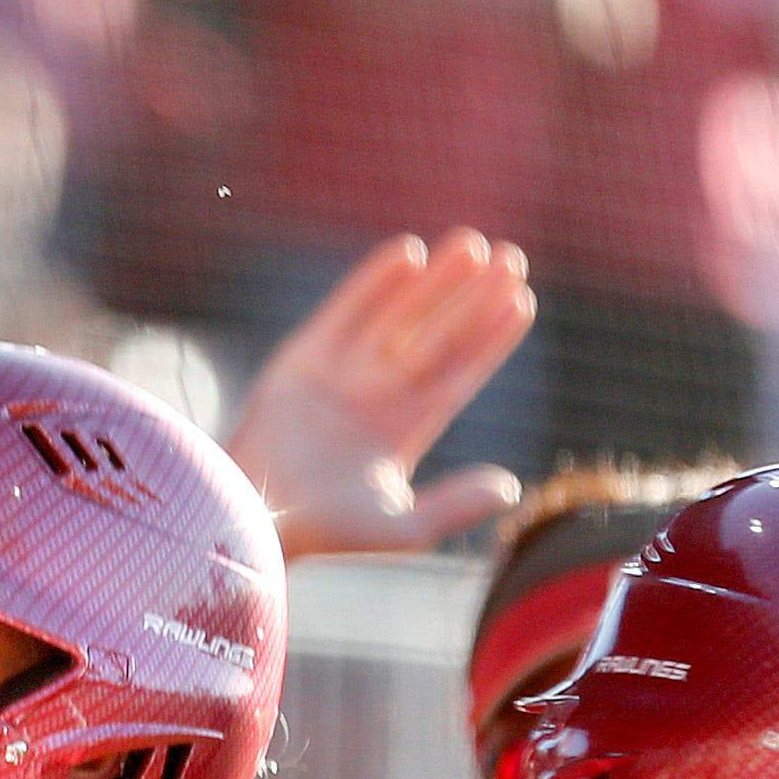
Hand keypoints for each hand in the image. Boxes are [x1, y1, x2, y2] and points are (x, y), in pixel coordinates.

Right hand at [228, 233, 535, 560]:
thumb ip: (457, 505)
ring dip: (435, 281)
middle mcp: (375, 395)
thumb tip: (510, 486)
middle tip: (512, 256)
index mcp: (402, 430)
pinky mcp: (302, 357)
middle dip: (472, 298)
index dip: (490, 339)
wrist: (256, 518)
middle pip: (436, 335)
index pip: (457, 373)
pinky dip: (374, 281)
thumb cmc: (327, 533)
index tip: (522, 300)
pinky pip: (345, 310)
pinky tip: (410, 253)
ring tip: (473, 244)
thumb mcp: (403, 528)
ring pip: (398, 315)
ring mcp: (340, 373)